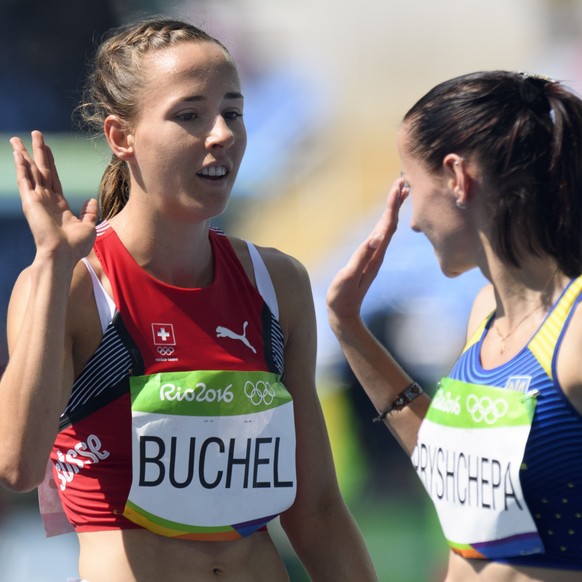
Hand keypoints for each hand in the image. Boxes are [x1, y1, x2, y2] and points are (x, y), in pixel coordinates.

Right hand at [10, 131, 98, 262]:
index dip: (51, 162)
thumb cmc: (76, 247)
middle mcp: (46, 200)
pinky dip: (20, 166)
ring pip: (30, 171)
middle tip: (37, 134)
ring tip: (18, 139)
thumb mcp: (89, 227)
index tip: (47, 148)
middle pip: (42, 170)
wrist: (63, 255)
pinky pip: (24, 179)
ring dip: (24, 154)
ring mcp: (37, 200)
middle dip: (38, 152)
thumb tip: (91, 200)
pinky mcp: (30, 202)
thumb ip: (90, 213)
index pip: (54, 178)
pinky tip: (17, 153)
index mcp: (59, 205)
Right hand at [326, 178, 407, 328]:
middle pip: (390, 223)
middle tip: (401, 181)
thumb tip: (376, 238)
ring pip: (387, 229)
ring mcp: (374, 257)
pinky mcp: (368, 260)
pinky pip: (380, 236)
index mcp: (375, 254)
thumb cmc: (342, 296)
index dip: (392, 205)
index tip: (397, 186)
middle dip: (396, 202)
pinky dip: (385, 222)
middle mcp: (378, 253)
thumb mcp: (349, 276)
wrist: (344, 314)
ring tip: (398, 193)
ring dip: (393, 210)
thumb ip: (362, 258)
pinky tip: (385, 219)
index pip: (387, 225)